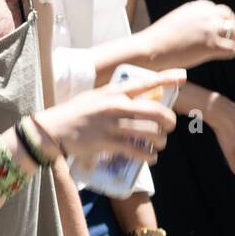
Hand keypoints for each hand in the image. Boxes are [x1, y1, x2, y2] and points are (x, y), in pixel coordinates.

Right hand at [33, 70, 183, 163]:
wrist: (51, 130)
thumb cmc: (74, 113)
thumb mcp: (95, 98)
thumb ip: (115, 98)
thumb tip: (138, 102)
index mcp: (113, 91)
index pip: (145, 82)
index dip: (166, 80)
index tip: (183, 77)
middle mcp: (115, 105)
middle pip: (154, 111)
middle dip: (168, 120)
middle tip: (170, 126)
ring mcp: (112, 124)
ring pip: (148, 131)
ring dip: (159, 140)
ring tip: (160, 144)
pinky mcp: (107, 142)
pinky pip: (135, 149)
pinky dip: (147, 155)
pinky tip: (151, 158)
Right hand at [138, 0, 234, 69]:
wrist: (152, 47)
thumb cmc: (162, 36)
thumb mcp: (180, 17)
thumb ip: (195, 18)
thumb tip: (206, 27)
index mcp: (200, 6)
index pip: (220, 10)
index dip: (220, 21)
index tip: (216, 30)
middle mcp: (207, 14)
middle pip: (230, 17)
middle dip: (230, 27)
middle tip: (226, 38)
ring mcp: (211, 29)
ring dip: (234, 39)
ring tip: (226, 46)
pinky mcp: (212, 45)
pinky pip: (232, 48)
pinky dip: (230, 52)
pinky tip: (222, 55)